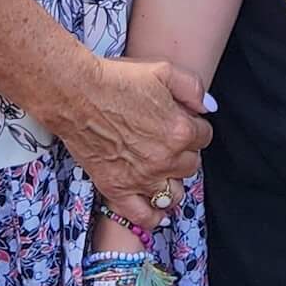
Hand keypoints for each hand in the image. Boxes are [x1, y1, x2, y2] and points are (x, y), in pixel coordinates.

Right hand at [55, 57, 210, 228]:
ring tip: (161, 169)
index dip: (194, 126)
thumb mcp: (162, 69)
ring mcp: (142, 179)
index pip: (204, 137)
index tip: (182, 120)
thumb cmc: (118, 79)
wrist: (77, 93)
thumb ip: (193, 87)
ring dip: (172, 181)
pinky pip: (145, 216)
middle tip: (167, 140)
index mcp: (180, 130)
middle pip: (191, 165)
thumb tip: (208, 108)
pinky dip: (153, 214)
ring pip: (173, 194)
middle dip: (184, 152)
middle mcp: (165, 160)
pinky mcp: (118, 191)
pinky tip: (153, 203)